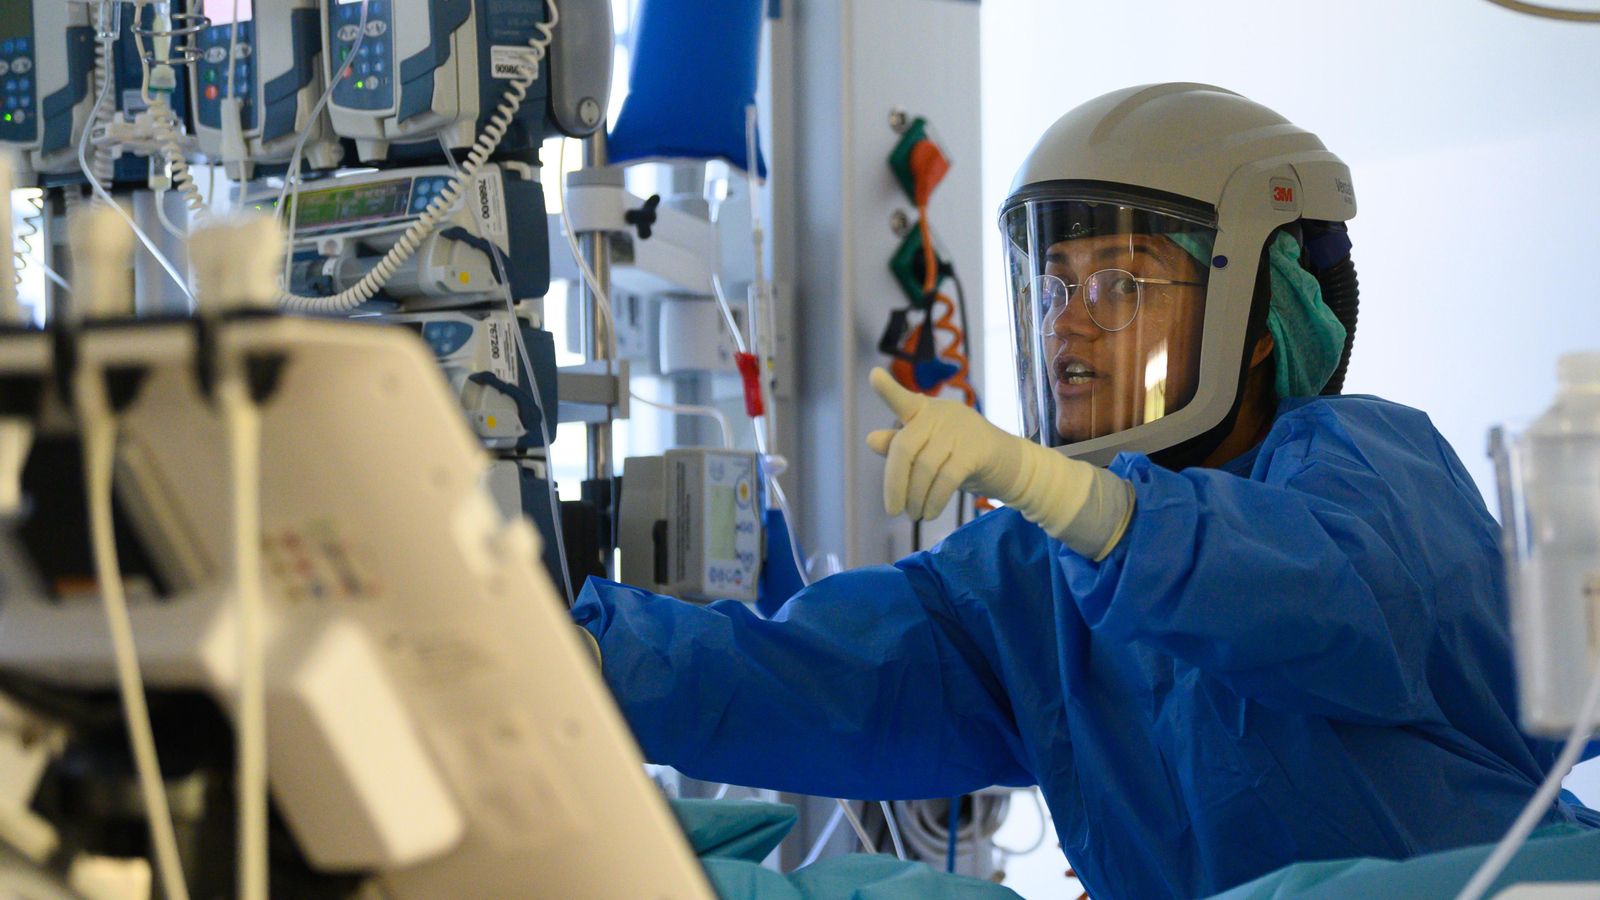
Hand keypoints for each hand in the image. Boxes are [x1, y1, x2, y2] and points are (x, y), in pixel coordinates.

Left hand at [865, 368, 1135, 559]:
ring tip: (914, 514)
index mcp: (925, 411)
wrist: (1010, 465)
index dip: (888, 390)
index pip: (903, 400)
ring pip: (925, 468)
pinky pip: (946, 479)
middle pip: (905, 448)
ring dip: (916, 498)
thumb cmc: (961, 456)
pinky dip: (934, 500)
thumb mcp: (928, 451)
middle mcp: (941, 414)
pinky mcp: (977, 450)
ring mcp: (960, 429)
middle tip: (893, 510)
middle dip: (894, 483)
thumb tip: (871, 439)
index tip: (874, 376)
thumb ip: (900, 445)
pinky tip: (929, 514)